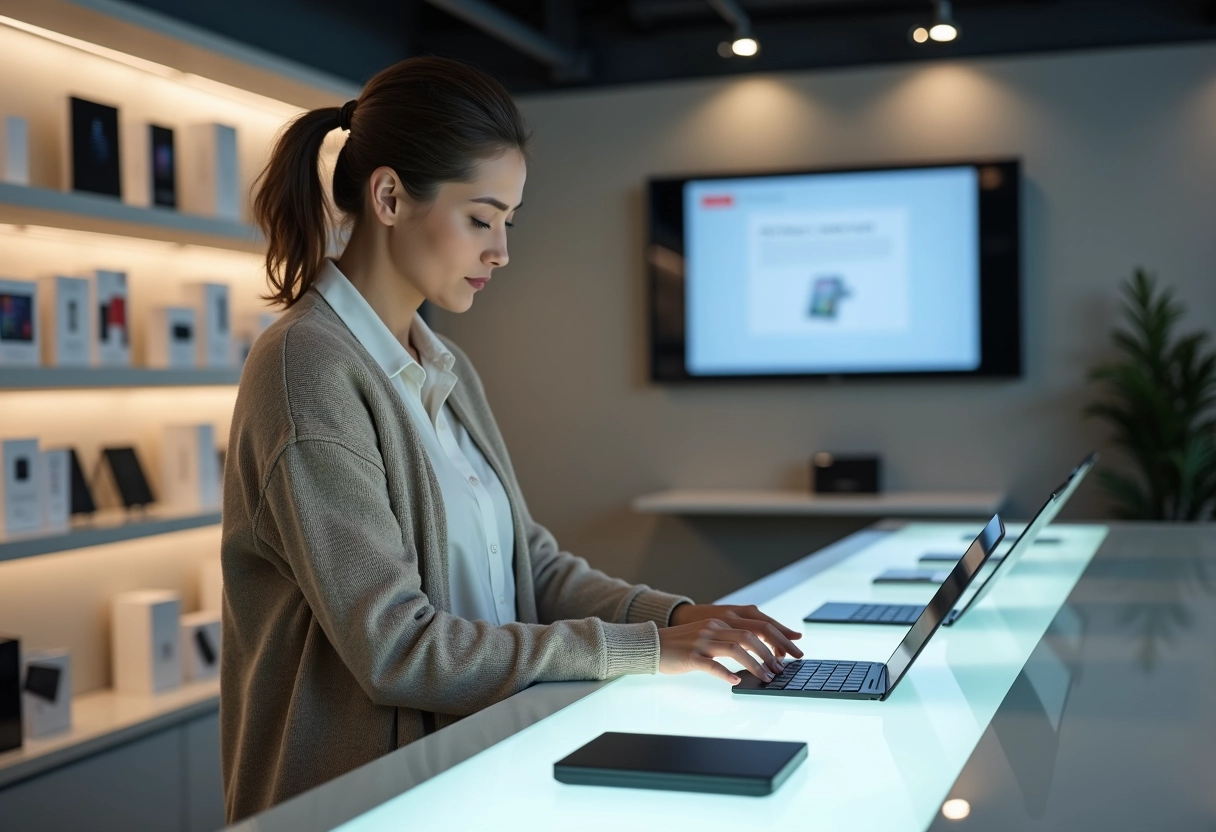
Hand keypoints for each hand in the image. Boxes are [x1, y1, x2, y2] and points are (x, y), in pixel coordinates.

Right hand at [658, 604, 803, 684]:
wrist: (652, 644)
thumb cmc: (682, 644)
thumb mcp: (708, 633)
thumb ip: (729, 637)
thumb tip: (755, 650)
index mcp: (721, 621)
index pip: (757, 625)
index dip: (778, 636)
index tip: (793, 650)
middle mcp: (714, 627)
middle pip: (751, 635)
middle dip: (771, 653)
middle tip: (782, 669)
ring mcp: (702, 641)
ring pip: (737, 649)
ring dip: (756, 665)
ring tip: (766, 678)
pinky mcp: (692, 656)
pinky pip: (713, 665)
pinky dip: (727, 674)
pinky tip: (735, 682)